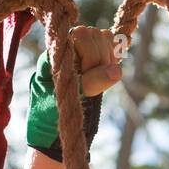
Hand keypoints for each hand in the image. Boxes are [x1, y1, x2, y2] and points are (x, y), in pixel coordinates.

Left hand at [27, 26, 122, 162]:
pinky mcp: (94, 61)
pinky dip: (115, 57)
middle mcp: (68, 49)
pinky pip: (110, 47)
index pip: (80, 34)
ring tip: (102, 78)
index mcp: (55, 53)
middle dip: (101, 57)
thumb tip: (117, 72)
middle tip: (95, 80)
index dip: (89, 53)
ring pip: (104, 39)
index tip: (86, 75)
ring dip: (109, 57)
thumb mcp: (69, 102)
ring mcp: (81, 53)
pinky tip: (110, 72)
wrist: (52, 134)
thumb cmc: (51, 116)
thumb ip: (90, 84)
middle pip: (95, 34)